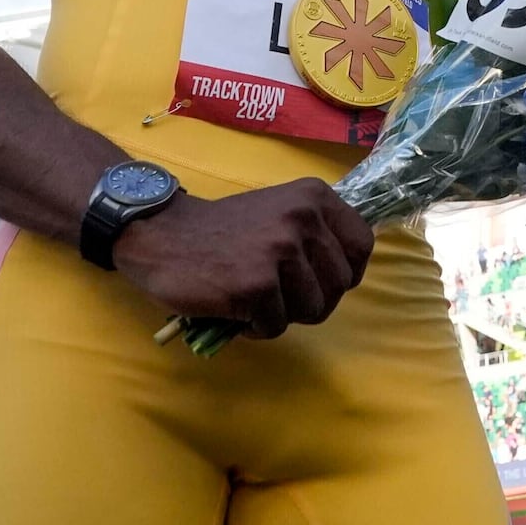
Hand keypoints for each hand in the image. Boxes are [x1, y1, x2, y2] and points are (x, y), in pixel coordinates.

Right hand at [113, 178, 375, 338]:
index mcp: (315, 197)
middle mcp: (304, 218)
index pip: (362, 245)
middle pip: (339, 286)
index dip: (345, 272)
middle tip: (277, 294)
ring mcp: (281, 251)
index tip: (320, 280)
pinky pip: (276, 327)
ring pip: (312, 310)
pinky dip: (255, 327)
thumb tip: (348, 274)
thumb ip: (316, 233)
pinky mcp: (257, 285)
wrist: (163, 234)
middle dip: (311, 300)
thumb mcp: (281, 211)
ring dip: (283, 315)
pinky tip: (234, 306)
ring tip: (254, 297)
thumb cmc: (224, 230)